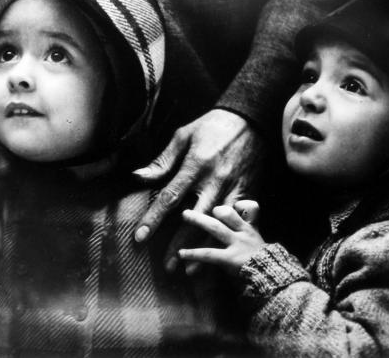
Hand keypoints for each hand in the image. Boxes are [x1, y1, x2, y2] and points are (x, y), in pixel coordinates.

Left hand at [132, 109, 264, 265]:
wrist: (250, 118)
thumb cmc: (212, 126)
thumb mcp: (184, 136)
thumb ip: (163, 160)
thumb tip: (139, 177)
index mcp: (194, 166)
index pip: (169, 197)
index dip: (153, 219)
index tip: (140, 238)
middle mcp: (214, 180)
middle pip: (194, 218)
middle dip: (180, 244)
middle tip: (167, 266)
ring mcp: (234, 187)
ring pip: (217, 224)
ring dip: (205, 247)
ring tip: (193, 270)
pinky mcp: (248, 190)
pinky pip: (239, 218)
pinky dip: (230, 236)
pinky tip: (223, 252)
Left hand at [178, 202, 265, 275]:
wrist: (272, 280)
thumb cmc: (265, 265)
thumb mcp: (258, 245)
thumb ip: (247, 234)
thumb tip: (236, 223)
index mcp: (251, 229)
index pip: (249, 207)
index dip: (237, 204)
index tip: (225, 203)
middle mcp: (244, 233)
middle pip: (228, 213)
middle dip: (211, 207)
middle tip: (198, 203)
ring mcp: (237, 245)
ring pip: (216, 228)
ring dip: (199, 220)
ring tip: (185, 215)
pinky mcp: (230, 259)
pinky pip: (209, 254)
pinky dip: (193, 253)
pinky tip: (181, 253)